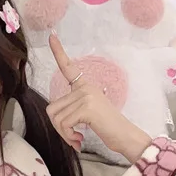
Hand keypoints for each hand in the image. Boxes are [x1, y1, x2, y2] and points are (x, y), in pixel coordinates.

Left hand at [46, 32, 152, 162]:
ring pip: (57, 119)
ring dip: (64, 134)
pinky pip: (64, 124)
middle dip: (58, 127)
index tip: (51, 36)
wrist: (124, 136)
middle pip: (52, 108)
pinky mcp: (86, 107)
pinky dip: (68, 136)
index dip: (58, 52)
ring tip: (77, 139)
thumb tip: (55, 118)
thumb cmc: (106, 128)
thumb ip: (71, 110)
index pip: (68, 68)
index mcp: (84, 87)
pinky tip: (80, 139)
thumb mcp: (86, 115)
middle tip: (71, 137)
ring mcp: (85, 95)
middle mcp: (84, 88)